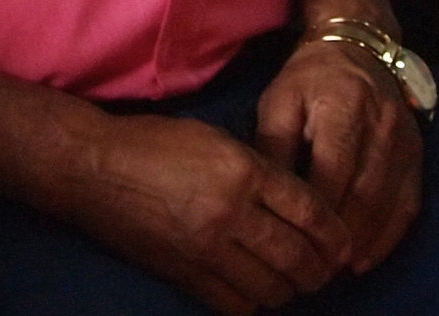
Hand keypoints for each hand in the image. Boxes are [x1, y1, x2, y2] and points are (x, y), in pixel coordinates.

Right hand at [49, 109, 353, 312]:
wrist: (94, 168)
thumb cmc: (154, 144)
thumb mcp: (215, 140)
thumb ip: (259, 169)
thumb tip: (298, 206)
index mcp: (242, 170)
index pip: (309, 211)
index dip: (335, 233)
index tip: (344, 242)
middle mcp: (230, 212)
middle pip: (297, 256)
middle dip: (320, 268)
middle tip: (324, 268)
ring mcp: (207, 249)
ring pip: (272, 287)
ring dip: (290, 288)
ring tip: (291, 280)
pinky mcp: (186, 275)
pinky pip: (238, 304)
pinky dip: (255, 302)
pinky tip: (255, 289)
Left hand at [253, 37, 422, 275]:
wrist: (358, 48)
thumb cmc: (309, 79)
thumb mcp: (279, 101)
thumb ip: (274, 146)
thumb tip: (270, 197)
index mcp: (343, 107)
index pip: (333, 170)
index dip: (317, 212)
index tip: (296, 241)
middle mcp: (382, 126)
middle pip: (364, 194)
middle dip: (340, 236)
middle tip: (314, 267)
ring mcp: (406, 142)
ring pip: (387, 205)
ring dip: (363, 243)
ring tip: (336, 269)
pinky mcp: (418, 156)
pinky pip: (407, 206)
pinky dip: (388, 237)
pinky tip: (365, 257)